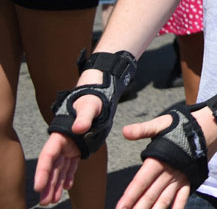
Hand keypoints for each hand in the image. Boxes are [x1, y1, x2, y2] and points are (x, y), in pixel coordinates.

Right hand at [33, 88, 104, 204]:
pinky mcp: (78, 148)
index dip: (42, 172)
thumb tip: (79, 128)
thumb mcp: (90, 107)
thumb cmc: (92, 100)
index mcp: (60, 135)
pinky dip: (68, 176)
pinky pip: (71, 165)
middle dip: (47, 185)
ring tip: (52, 200)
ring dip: (56, 185)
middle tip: (44, 201)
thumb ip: (84, 117)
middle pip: (51, 167)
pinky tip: (66, 188)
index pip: (47, 156)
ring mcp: (69, 147)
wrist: (98, 97)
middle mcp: (62, 143)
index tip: (38, 186)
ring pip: (60, 169)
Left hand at [117, 108, 216, 208]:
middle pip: (150, 195)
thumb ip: (143, 129)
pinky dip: (178, 207)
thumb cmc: (183, 124)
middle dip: (138, 208)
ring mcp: (180, 177)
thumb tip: (125, 131)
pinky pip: (182, 197)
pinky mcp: (189, 179)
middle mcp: (169, 172)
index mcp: (159, 159)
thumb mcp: (163, 124)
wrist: (212, 126)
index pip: (141, 181)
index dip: (129, 196)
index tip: (120, 208)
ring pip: (164, 199)